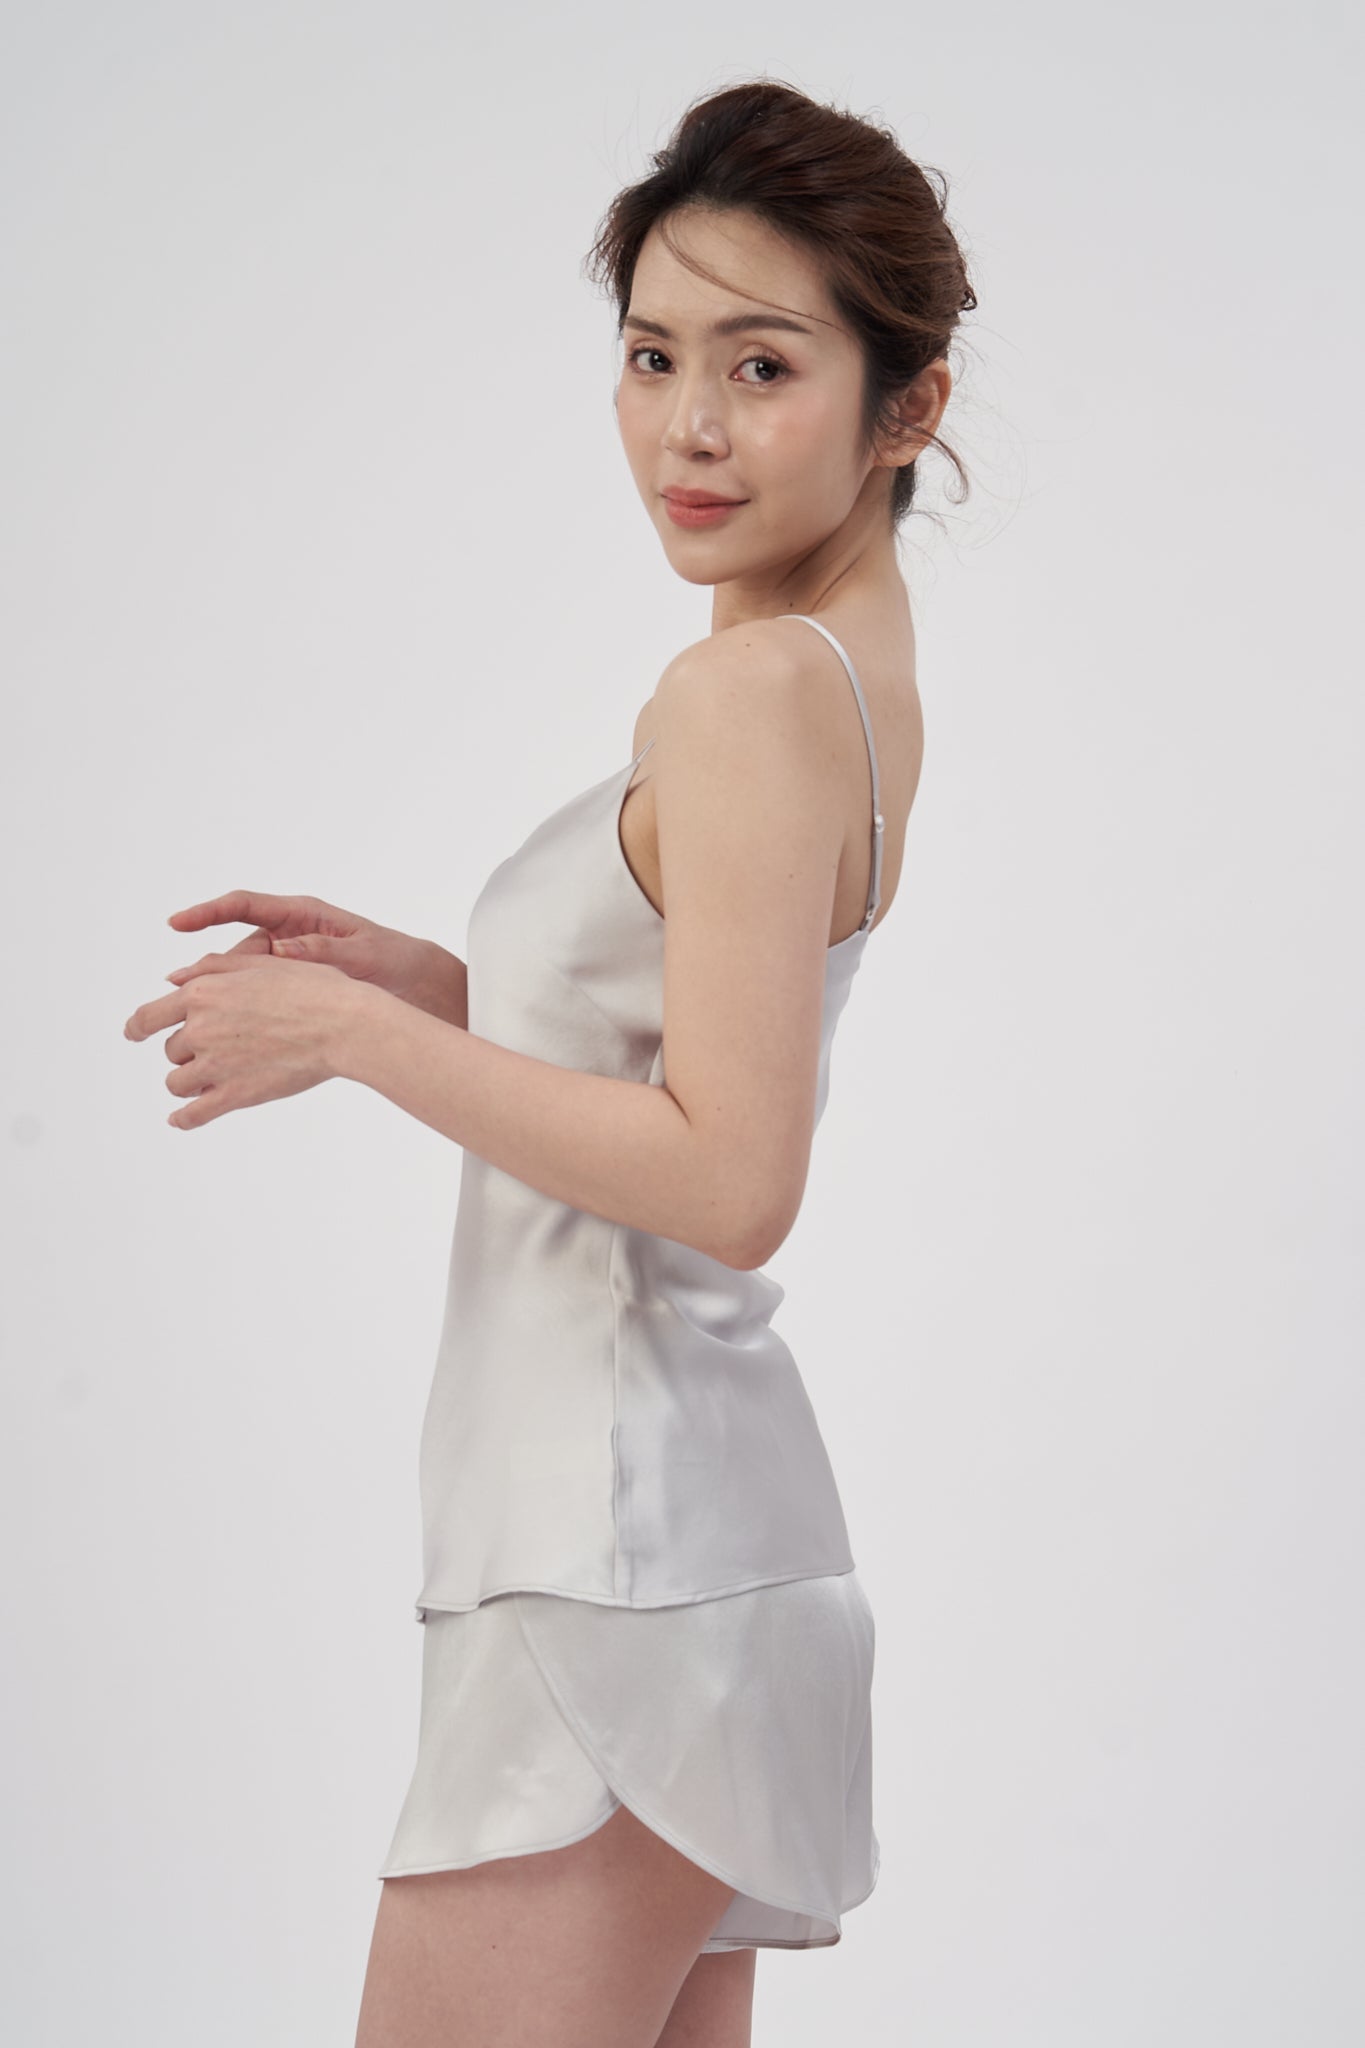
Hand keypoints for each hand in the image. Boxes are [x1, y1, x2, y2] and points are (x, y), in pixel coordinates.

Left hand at [123, 950, 362, 1129]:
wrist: (342, 1025)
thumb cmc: (311, 989)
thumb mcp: (258, 963)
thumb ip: (210, 968)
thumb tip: (171, 979)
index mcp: (202, 994)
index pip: (150, 1016)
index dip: (137, 1027)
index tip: (134, 1033)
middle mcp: (200, 1029)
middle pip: (172, 1050)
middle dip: (188, 1050)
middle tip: (221, 1047)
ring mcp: (216, 1065)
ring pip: (178, 1082)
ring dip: (189, 1080)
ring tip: (211, 1078)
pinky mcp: (235, 1095)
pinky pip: (194, 1114)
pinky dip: (183, 1119)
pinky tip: (180, 1120)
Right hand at [163, 890, 466, 1025]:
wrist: (417, 985)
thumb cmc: (394, 959)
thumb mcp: (363, 953)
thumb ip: (323, 951)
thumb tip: (281, 950)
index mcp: (301, 916)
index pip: (244, 906)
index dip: (207, 912)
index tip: (177, 922)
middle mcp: (288, 936)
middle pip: (236, 950)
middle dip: (207, 969)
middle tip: (179, 987)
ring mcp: (288, 964)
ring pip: (243, 979)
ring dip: (221, 995)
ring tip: (194, 1014)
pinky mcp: (292, 991)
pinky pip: (258, 998)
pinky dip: (242, 1012)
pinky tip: (225, 1031)